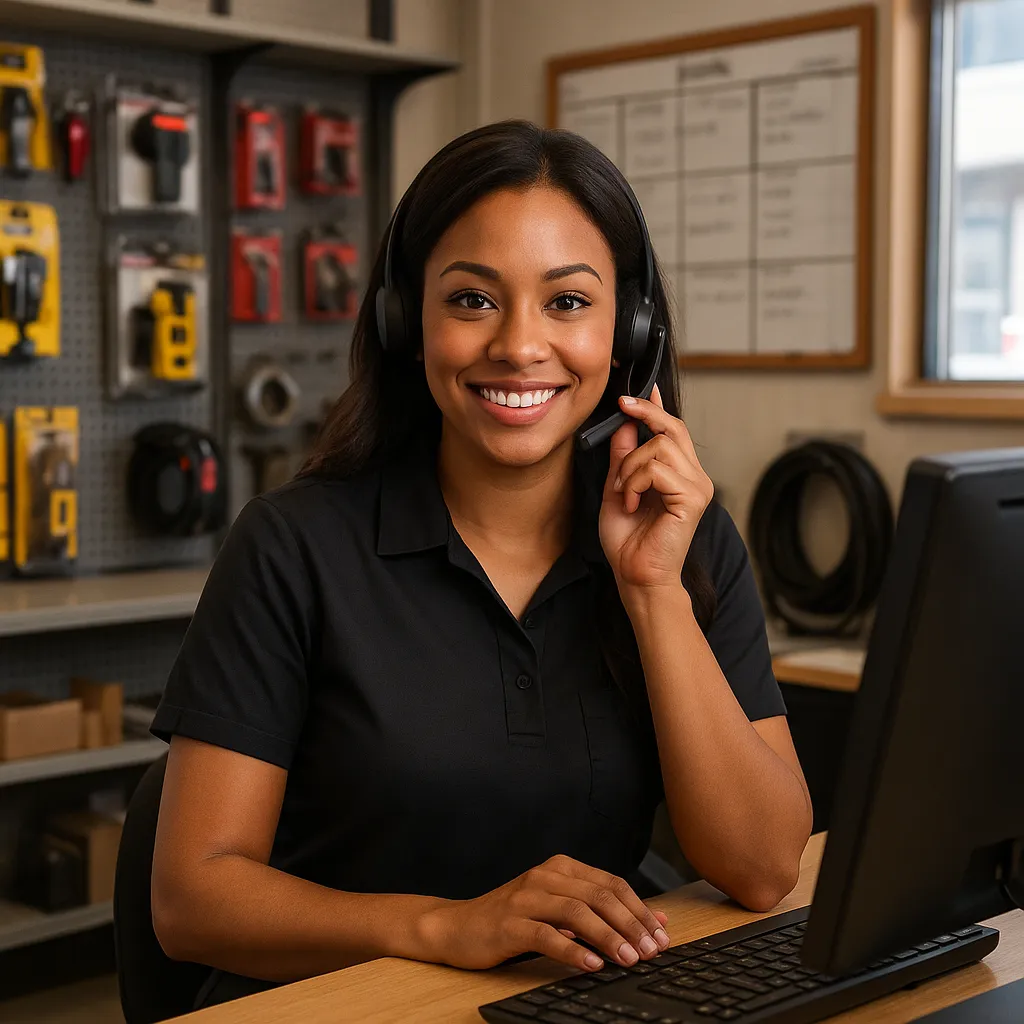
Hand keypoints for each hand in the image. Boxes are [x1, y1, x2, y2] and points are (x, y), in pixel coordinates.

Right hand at [417, 853, 670, 971]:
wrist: (457, 927)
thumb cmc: (513, 919)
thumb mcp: (557, 909)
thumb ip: (599, 911)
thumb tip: (655, 921)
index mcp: (560, 867)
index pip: (611, 883)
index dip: (640, 909)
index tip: (661, 935)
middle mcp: (545, 876)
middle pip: (599, 896)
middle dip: (631, 924)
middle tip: (651, 950)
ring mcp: (526, 897)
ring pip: (576, 912)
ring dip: (607, 937)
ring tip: (628, 959)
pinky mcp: (509, 923)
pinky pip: (546, 934)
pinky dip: (572, 949)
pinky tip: (591, 965)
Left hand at [599, 384, 713, 592]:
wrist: (636, 577)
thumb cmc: (628, 542)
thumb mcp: (618, 489)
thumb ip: (623, 458)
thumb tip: (624, 423)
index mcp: (679, 474)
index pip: (673, 429)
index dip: (657, 405)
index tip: (638, 389)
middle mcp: (694, 476)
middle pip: (673, 427)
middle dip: (644, 413)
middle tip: (621, 406)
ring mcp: (697, 486)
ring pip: (660, 445)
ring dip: (631, 466)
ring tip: (624, 492)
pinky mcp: (692, 498)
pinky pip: (657, 469)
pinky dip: (635, 482)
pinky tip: (631, 504)